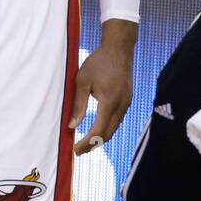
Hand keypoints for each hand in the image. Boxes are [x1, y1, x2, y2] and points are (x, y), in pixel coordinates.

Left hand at [70, 29, 135, 154]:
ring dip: (101, 137)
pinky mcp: (127, 100)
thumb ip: (78, 105)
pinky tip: (97, 128)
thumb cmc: (97, 62)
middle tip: (78, 151)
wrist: (118, 49)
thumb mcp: (82, 81)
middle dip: (93, 145)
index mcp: (110, 102)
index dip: (86, 143)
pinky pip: (117, 119)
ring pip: (114, 128)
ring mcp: (127, 104)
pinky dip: (107, 128)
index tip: (75, 149)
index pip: (98, 131)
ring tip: (85, 142)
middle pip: (108, 134)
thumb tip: (72, 125)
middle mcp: (121, 106)